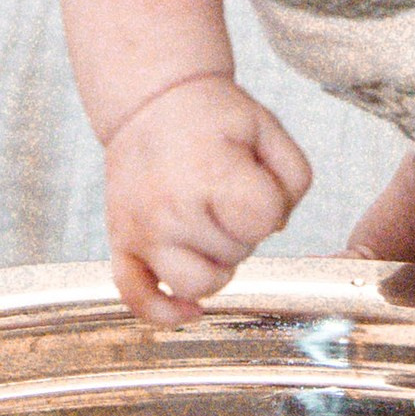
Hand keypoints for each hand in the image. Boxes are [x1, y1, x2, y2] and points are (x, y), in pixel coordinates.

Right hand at [102, 73, 312, 323]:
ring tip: (210, 228)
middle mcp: (170, 207)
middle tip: (225, 191)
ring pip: (197, 285)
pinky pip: (137, 298)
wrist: (151, 102)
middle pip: (235, 255)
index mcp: (209, 173)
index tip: (255, 181)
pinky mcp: (121, 243)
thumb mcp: (268, 128)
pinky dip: (164, 312)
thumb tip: (274, 228)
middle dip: (242, 229)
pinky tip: (189, 310)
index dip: (268, 206)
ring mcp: (141, 230)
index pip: (260, 223)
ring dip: (216, 265)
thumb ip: (294, 180)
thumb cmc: (214, 117)